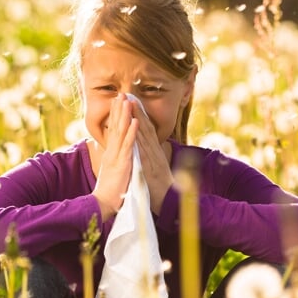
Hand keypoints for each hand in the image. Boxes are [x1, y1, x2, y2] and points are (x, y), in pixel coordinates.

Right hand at [92, 94, 137, 217]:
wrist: (103, 204)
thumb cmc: (110, 191)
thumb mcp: (112, 171)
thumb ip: (114, 160)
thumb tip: (114, 154)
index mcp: (111, 153)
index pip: (113, 130)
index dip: (115, 115)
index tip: (118, 102)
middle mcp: (112, 152)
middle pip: (115, 127)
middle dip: (118, 110)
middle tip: (121, 94)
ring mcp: (117, 156)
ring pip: (121, 132)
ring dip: (125, 115)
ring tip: (127, 101)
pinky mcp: (122, 163)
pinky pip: (128, 145)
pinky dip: (132, 132)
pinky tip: (135, 121)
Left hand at [129, 100, 174, 215]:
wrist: (169, 202)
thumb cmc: (160, 187)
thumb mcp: (154, 167)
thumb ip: (150, 156)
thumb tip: (145, 147)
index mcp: (154, 151)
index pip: (145, 129)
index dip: (138, 115)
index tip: (131, 101)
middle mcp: (154, 151)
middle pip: (145, 127)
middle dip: (137, 111)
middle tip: (129, 95)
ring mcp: (153, 158)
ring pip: (145, 135)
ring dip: (138, 119)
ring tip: (130, 104)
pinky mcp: (151, 167)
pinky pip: (144, 151)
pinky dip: (140, 139)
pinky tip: (135, 129)